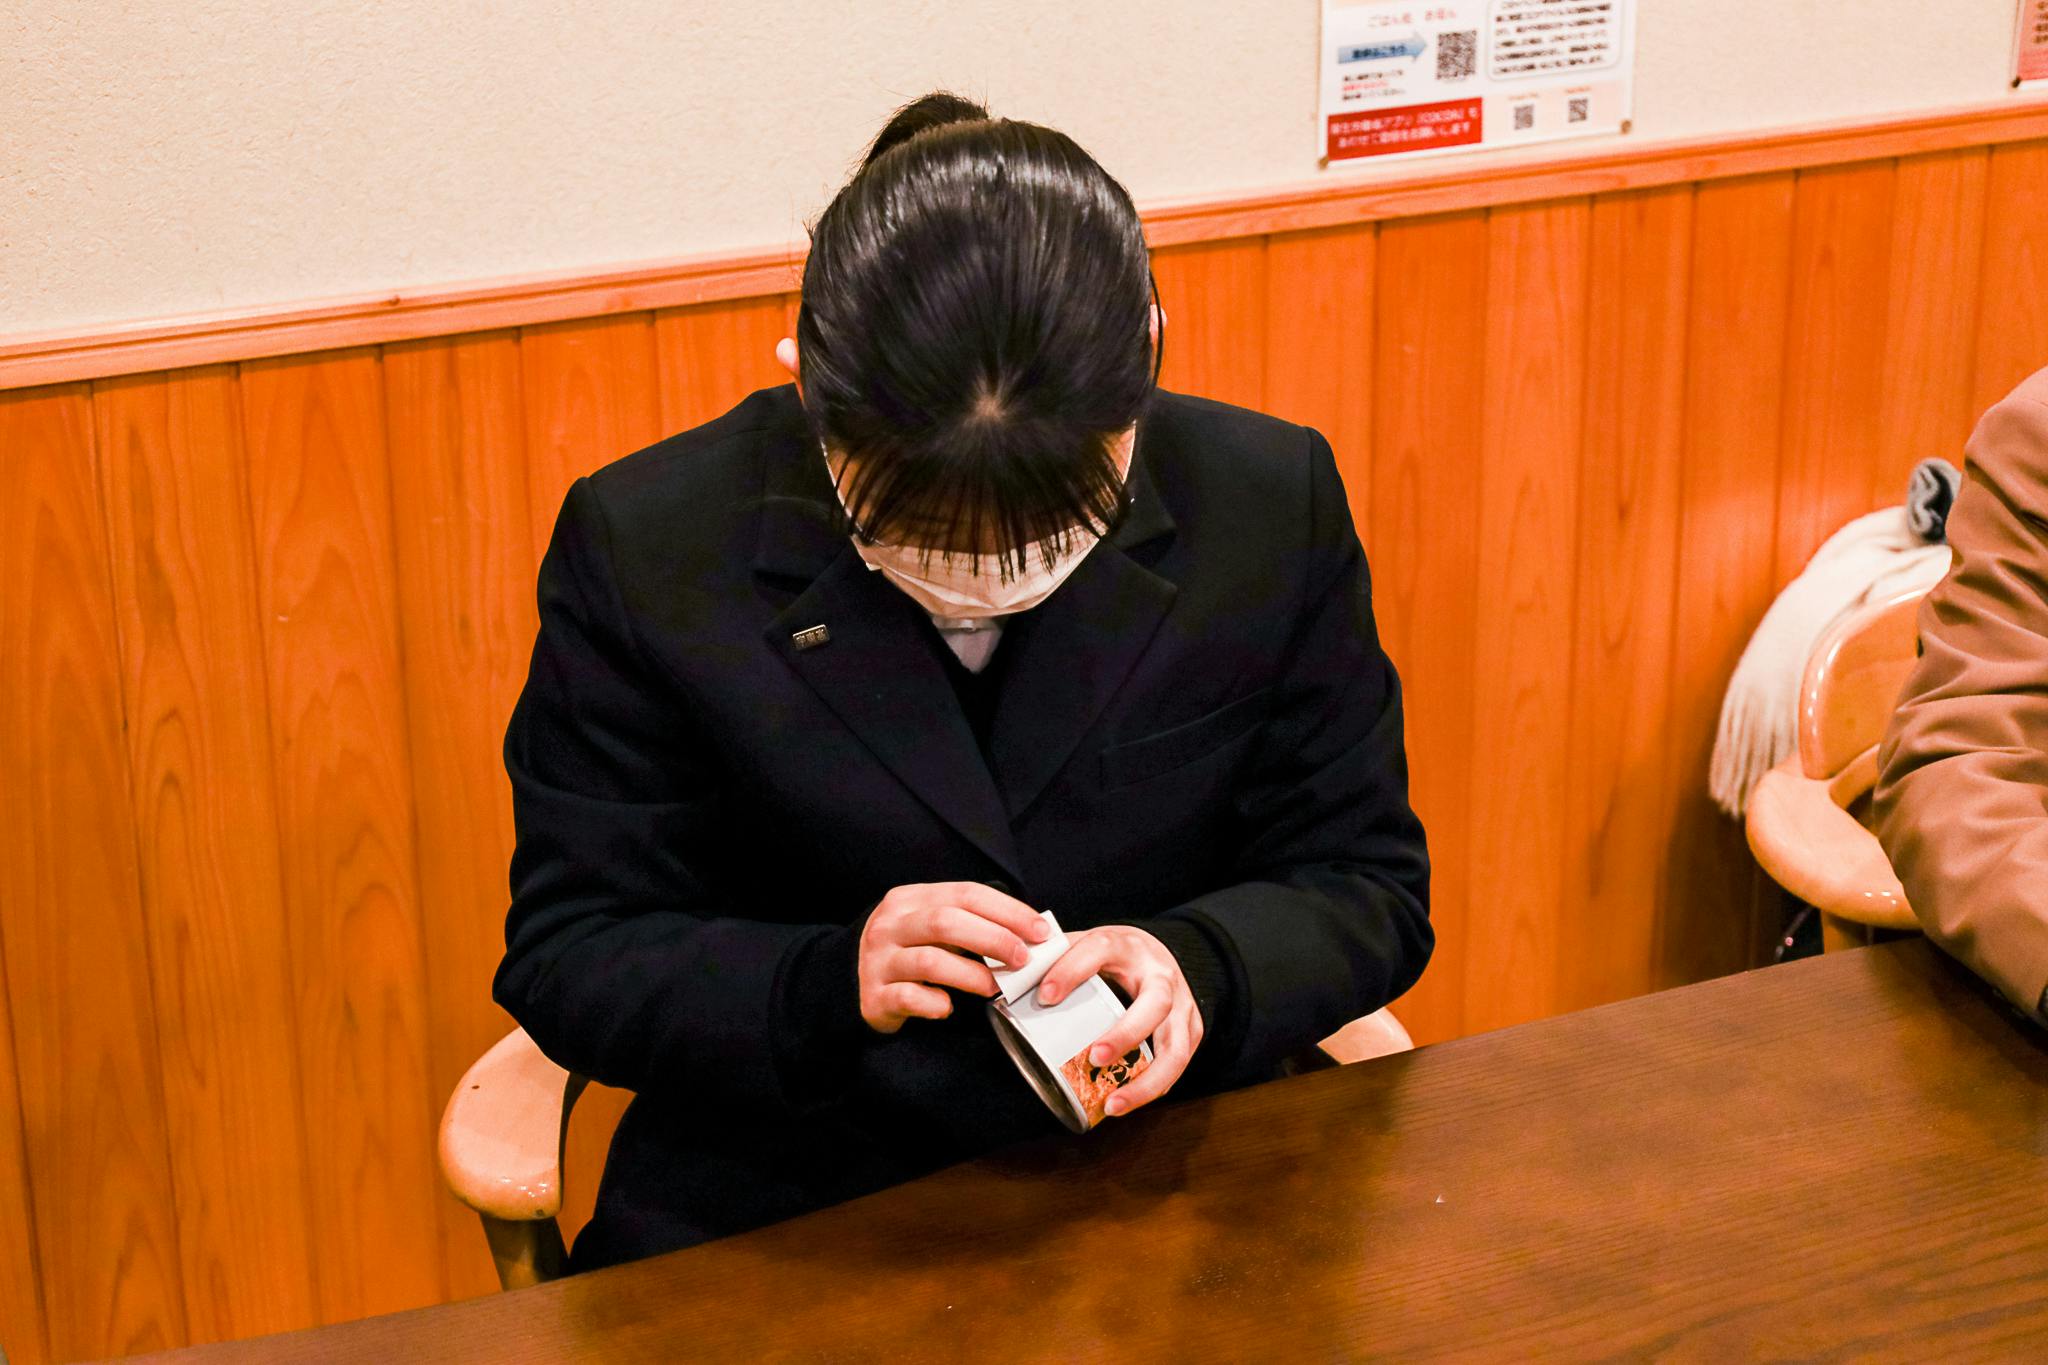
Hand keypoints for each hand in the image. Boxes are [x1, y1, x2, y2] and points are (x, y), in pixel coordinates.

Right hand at [858, 882, 1049, 1033]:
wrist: (849, 981)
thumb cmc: (908, 951)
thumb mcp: (930, 925)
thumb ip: (969, 921)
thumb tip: (1030, 930)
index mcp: (910, 899)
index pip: (965, 893)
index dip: (1008, 911)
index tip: (1040, 931)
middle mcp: (890, 925)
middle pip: (946, 922)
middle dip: (993, 939)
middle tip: (1023, 959)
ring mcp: (878, 960)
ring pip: (930, 962)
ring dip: (972, 975)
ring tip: (996, 987)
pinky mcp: (874, 996)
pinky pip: (909, 998)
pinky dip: (936, 1003)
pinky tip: (950, 1007)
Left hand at [1035, 925, 1202, 1117]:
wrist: (1161, 952)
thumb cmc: (1113, 956)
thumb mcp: (1084, 945)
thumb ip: (1051, 959)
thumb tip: (1002, 977)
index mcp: (1125, 946)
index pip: (1099, 950)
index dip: (1071, 971)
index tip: (1044, 996)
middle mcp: (1160, 974)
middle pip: (1155, 1003)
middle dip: (1126, 1033)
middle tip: (1094, 1057)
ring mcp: (1182, 1004)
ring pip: (1176, 1046)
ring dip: (1146, 1080)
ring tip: (1112, 1104)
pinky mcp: (1192, 1029)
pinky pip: (1178, 1064)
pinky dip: (1154, 1088)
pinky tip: (1125, 1103)